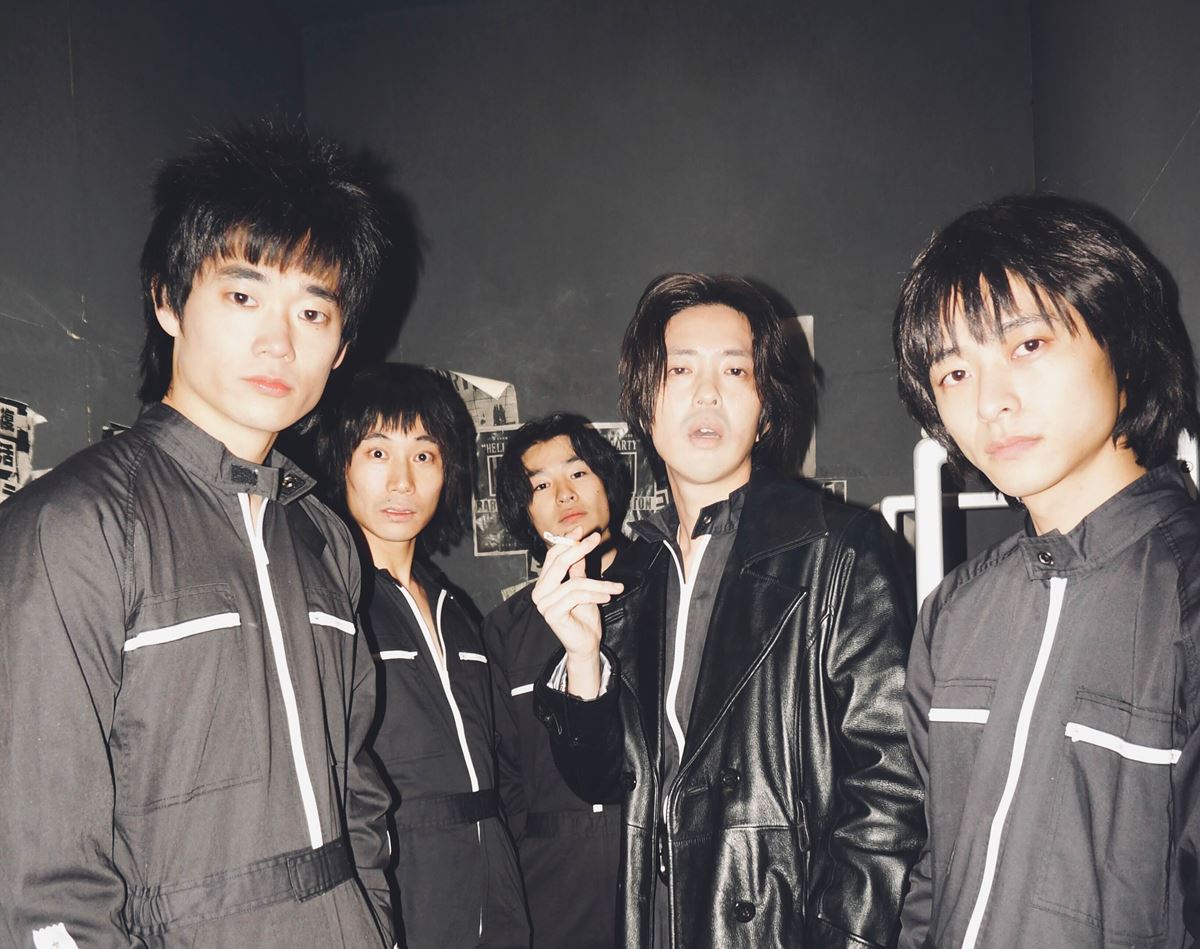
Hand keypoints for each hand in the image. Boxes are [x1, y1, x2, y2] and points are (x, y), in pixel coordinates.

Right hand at [531, 527, 622, 697]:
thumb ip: (578, 568)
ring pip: (574, 582)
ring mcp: (544, 604)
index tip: (583, 531)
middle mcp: (540, 592)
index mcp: (544, 584)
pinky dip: (595, 594)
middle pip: (558, 563)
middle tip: (595, 539)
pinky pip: (577, 596)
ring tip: (615, 588)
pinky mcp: (552, 614)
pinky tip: (608, 596)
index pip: (553, 557)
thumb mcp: (583, 587)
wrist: (586, 644)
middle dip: (578, 548)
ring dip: (599, 583)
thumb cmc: (583, 616)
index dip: (567, 542)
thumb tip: (580, 543)